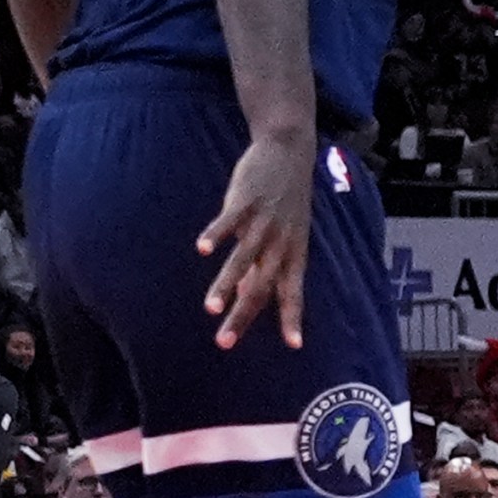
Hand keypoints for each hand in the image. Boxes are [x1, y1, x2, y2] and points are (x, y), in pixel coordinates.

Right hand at [199, 128, 316, 348]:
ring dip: (226, 285)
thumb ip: (264, 266)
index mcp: (293, 254)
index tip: (295, 344)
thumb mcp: (285, 236)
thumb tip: (245, 295)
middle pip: (262, 285)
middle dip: (243, 315)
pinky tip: (203, 250)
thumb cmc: (285, 201)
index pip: (294, 292)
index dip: (293, 317)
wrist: (289, 153)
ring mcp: (264, 221)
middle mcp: (281, 242)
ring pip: (244, 259)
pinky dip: (217, 234)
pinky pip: (230, 221)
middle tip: (224, 342)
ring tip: (211, 308)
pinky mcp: (247, 200)